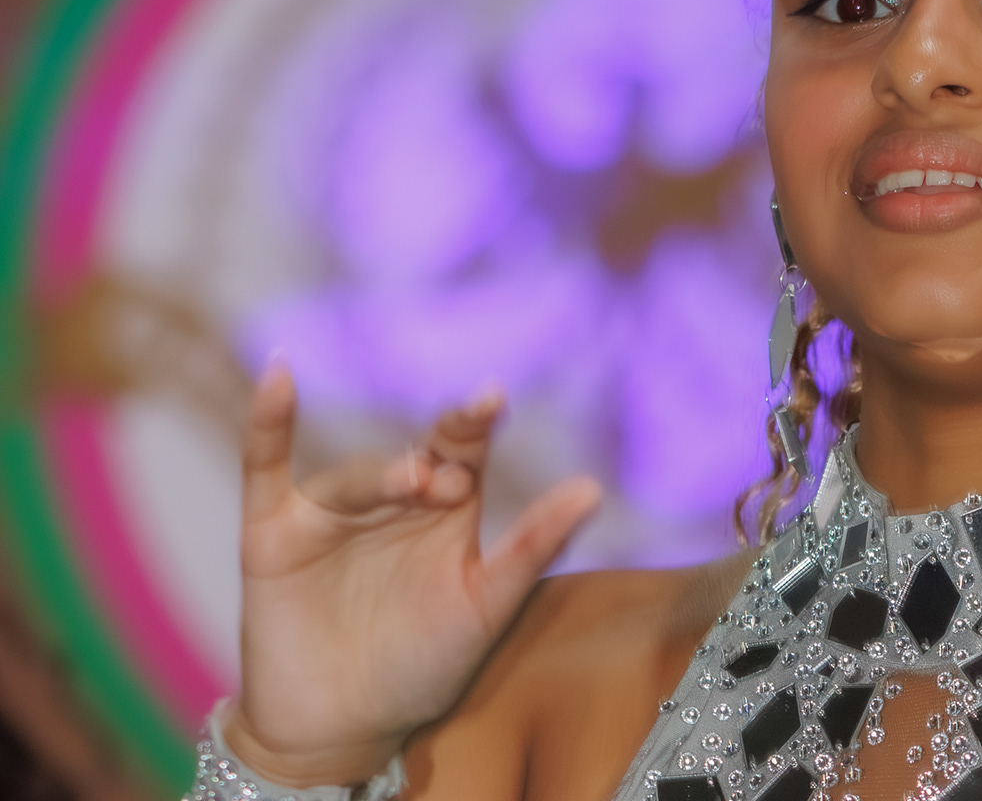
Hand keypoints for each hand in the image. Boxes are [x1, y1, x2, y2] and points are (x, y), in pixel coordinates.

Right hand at [225, 358, 601, 784]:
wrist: (344, 729)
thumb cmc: (424, 665)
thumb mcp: (488, 606)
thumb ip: (535, 546)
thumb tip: (594, 487)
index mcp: (445, 510)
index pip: (464, 452)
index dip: (475, 425)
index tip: (491, 399)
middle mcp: (390, 502)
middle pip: (413, 457)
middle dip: (435, 450)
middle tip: (456, 459)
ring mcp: (331, 514)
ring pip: (354, 476)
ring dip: (380, 475)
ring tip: (413, 483)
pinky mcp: (273, 535)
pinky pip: (264, 468)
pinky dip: (267, 423)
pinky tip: (277, 377)